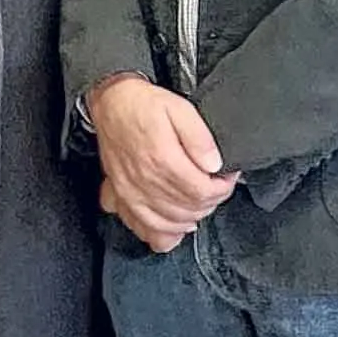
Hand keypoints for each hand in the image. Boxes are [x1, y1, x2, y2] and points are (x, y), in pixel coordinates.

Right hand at [87, 76, 236, 250]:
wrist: (111, 103)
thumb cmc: (142, 105)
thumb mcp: (179, 108)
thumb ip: (200, 138)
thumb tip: (214, 164)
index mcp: (162, 160)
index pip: (202, 191)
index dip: (222, 188)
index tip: (227, 178)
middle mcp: (145, 182)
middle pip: (188, 210)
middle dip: (210, 202)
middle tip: (216, 187)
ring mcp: (131, 193)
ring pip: (168, 224)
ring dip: (190, 218)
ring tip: (200, 204)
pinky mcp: (121, 197)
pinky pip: (142, 228)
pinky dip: (161, 234)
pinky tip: (174, 228)